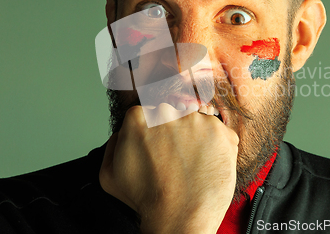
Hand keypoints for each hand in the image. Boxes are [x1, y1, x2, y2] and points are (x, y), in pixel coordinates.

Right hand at [99, 104, 238, 233]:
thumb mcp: (109, 173)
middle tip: (177, 158)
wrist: (179, 218)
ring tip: (193, 164)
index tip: (161, 147)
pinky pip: (220, 132)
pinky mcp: (219, 130)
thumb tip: (122, 131)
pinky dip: (217, 146)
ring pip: (197, 122)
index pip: (150, 113)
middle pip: (174, 114)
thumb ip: (114, 143)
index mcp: (139, 117)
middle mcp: (167, 112)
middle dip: (176, 131)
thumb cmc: (145, 199)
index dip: (156, 132)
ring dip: (197, 138)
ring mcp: (196, 120)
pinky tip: (207, 164)